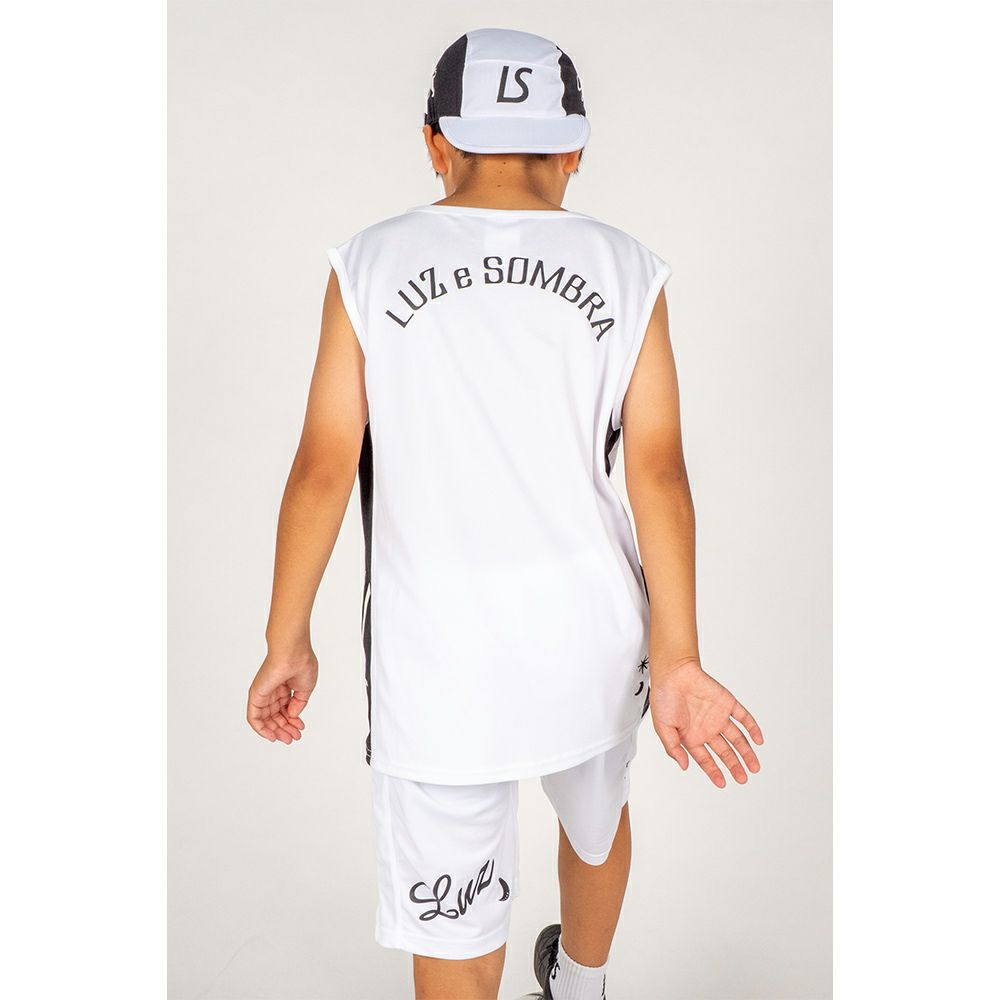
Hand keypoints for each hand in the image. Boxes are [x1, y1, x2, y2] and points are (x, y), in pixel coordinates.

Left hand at [246, 648, 317, 744]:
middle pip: (276, 716)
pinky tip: (271, 735)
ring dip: (275, 731)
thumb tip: (293, 716)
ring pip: (265, 719)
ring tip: (287, 738)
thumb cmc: (301, 663)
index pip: (285, 709)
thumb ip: (298, 704)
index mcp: (284, 687)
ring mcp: (263, 694)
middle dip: (285, 728)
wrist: (293, 652)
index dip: (293, 721)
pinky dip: (261, 729)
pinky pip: (254, 717)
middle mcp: (272, 691)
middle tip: (294, 738)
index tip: (300, 729)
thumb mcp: (305, 689)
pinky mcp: (256, 695)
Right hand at [649, 658, 763, 786]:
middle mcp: (706, 729)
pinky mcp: (728, 703)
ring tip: (754, 766)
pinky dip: (752, 728)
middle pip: (725, 751)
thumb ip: (673, 748)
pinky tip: (758, 740)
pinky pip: (743, 717)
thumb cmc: (664, 697)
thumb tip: (684, 766)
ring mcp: (718, 717)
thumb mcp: (662, 727)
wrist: (674, 672)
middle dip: (734, 765)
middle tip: (743, 778)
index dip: (714, 772)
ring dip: (746, 752)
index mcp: (691, 736)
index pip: (706, 759)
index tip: (723, 783)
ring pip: (737, 738)